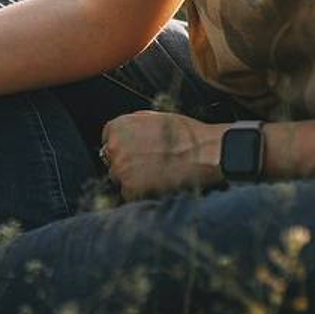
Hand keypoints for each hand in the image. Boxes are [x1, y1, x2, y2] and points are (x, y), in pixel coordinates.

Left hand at [100, 112, 225, 200]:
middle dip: (128, 165)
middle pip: (113, 162)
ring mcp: (120, 169)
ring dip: (134, 181)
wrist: (205, 152)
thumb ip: (133, 125)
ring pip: (120, 180)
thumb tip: (125, 134)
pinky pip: (130, 196)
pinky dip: (142, 195)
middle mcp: (114, 147)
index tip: (137, 154)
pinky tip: (159, 186)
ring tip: (157, 177)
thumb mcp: (154, 117)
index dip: (125, 149)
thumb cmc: (185, 134)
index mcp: (117, 126)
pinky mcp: (130, 189)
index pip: (109, 141)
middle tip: (150, 167)